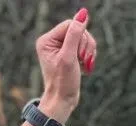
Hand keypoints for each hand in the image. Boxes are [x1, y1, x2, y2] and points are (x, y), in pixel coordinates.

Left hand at [35, 7, 96, 124]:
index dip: (80, 37)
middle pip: (78, 31)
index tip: (79, 55)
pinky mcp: (69, 55)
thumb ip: (75, 34)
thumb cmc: (63, 82)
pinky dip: (88, 57)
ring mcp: (60, 48)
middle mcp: (52, 42)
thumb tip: (83, 13)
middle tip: (83, 61)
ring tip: (85, 65)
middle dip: (85, 46)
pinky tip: (85, 68)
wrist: (62, 102)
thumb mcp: (69, 57)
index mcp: (46, 40)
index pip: (71, 25)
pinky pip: (85, 47)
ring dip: (89, 52)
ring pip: (84, 38)